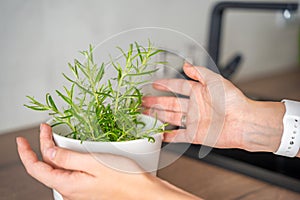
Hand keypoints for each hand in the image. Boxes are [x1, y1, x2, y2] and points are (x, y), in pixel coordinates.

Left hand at [16, 124, 200, 199]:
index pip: (36, 169)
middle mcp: (70, 190)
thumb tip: (47, 151)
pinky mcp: (86, 186)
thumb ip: (67, 158)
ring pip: (57, 170)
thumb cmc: (124, 178)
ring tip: (54, 137)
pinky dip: (64, 159)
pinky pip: (68, 172)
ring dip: (53, 153)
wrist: (142, 192)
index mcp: (68, 185)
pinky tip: (70, 151)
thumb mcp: (94, 163)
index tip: (22, 139)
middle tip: (45, 130)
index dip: (26, 153)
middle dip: (41, 148)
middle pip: (45, 168)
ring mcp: (78, 190)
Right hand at [143, 63, 285, 152]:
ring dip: (157, 116)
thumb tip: (187, 65)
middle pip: (170, 103)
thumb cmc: (234, 101)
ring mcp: (194, 121)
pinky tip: (159, 133)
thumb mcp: (215, 81)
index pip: (178, 87)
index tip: (155, 84)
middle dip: (156, 102)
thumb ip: (199, 72)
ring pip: (171, 118)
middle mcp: (195, 106)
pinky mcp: (195, 134)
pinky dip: (168, 136)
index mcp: (199, 92)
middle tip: (144, 101)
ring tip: (145, 114)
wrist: (244, 122)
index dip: (166, 85)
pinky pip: (178, 136)